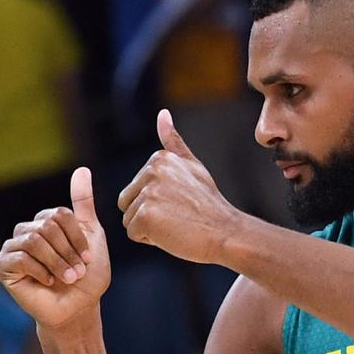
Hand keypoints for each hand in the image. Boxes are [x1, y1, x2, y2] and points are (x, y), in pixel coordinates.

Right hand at [0, 168, 109, 328]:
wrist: (78, 306)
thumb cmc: (88, 273)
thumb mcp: (92, 234)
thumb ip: (84, 202)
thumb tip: (82, 169)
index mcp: (48, 220)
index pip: (61, 214)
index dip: (78, 238)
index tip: (88, 258)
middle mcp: (28, 229)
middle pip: (48, 226)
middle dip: (68, 251)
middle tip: (77, 271)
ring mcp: (13, 246)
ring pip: (34, 240)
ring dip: (57, 262)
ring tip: (67, 278)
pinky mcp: (2, 265)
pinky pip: (20, 258)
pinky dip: (40, 271)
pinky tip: (47, 282)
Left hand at [118, 110, 240, 262]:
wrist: (225, 232)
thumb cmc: (209, 205)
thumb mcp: (193, 167)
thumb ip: (174, 142)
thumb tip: (162, 113)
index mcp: (160, 159)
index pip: (138, 188)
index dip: (158, 201)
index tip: (181, 202)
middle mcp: (153, 171)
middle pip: (128, 202)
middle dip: (148, 215)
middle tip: (178, 216)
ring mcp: (149, 192)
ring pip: (129, 218)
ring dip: (150, 228)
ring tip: (176, 224)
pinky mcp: (145, 215)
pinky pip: (133, 233)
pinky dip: (151, 240)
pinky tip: (172, 234)